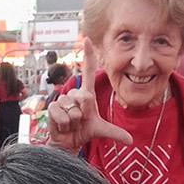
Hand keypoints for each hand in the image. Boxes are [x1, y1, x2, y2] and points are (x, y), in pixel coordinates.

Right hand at [47, 37, 132, 151]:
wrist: (67, 143)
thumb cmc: (82, 132)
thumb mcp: (100, 130)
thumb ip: (115, 132)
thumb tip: (130, 140)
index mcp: (86, 95)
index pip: (88, 71)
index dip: (88, 56)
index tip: (88, 40)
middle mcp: (74, 94)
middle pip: (85, 97)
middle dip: (84, 114)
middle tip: (80, 121)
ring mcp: (62, 100)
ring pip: (75, 109)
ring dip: (75, 121)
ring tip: (71, 124)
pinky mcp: (53, 108)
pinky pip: (64, 115)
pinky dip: (65, 125)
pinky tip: (63, 126)